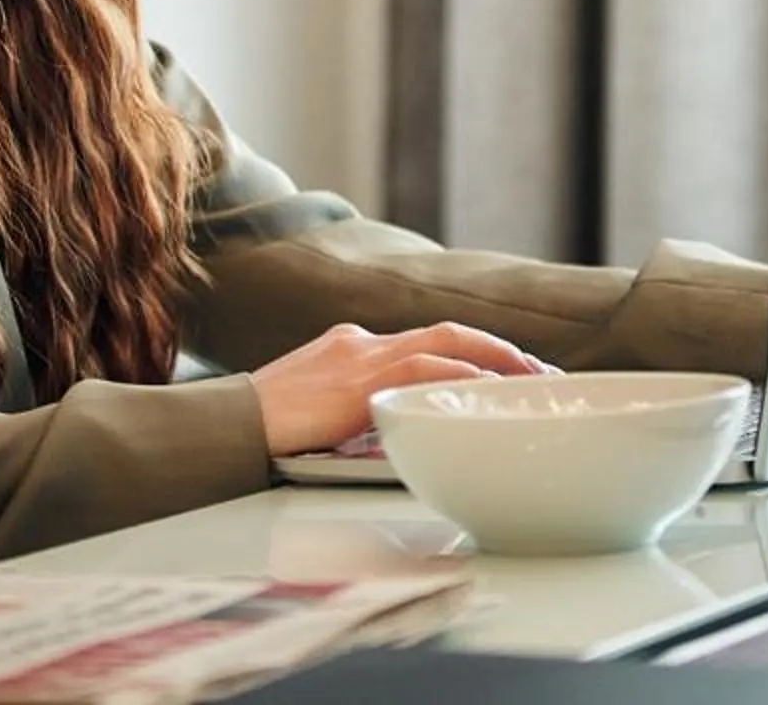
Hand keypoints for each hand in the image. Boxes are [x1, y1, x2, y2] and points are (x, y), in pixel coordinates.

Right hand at [247, 321, 556, 457]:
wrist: (227, 423)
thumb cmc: (263, 428)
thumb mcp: (318, 413)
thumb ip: (358, 413)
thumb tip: (397, 435)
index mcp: (352, 347)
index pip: (425, 341)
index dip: (470, 354)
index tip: (504, 371)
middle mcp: (362, 342)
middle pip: (447, 332)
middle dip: (498, 349)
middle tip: (540, 371)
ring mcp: (362, 356)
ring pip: (447, 342)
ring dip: (496, 359)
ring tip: (534, 380)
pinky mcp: (360, 379)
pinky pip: (426, 368)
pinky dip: (464, 376)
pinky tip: (491, 389)